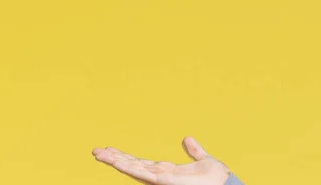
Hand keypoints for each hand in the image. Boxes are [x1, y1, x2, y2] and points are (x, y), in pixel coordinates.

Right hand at [92, 136, 230, 184]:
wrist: (224, 184)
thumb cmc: (215, 178)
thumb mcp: (203, 160)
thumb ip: (194, 151)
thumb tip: (186, 139)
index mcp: (166, 171)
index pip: (141, 163)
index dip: (125, 157)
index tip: (110, 149)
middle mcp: (160, 177)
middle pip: (132, 166)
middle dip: (114, 159)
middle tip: (95, 151)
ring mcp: (161, 180)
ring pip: (133, 170)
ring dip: (115, 162)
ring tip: (98, 154)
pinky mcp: (164, 182)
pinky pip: (143, 174)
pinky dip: (129, 167)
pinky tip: (117, 161)